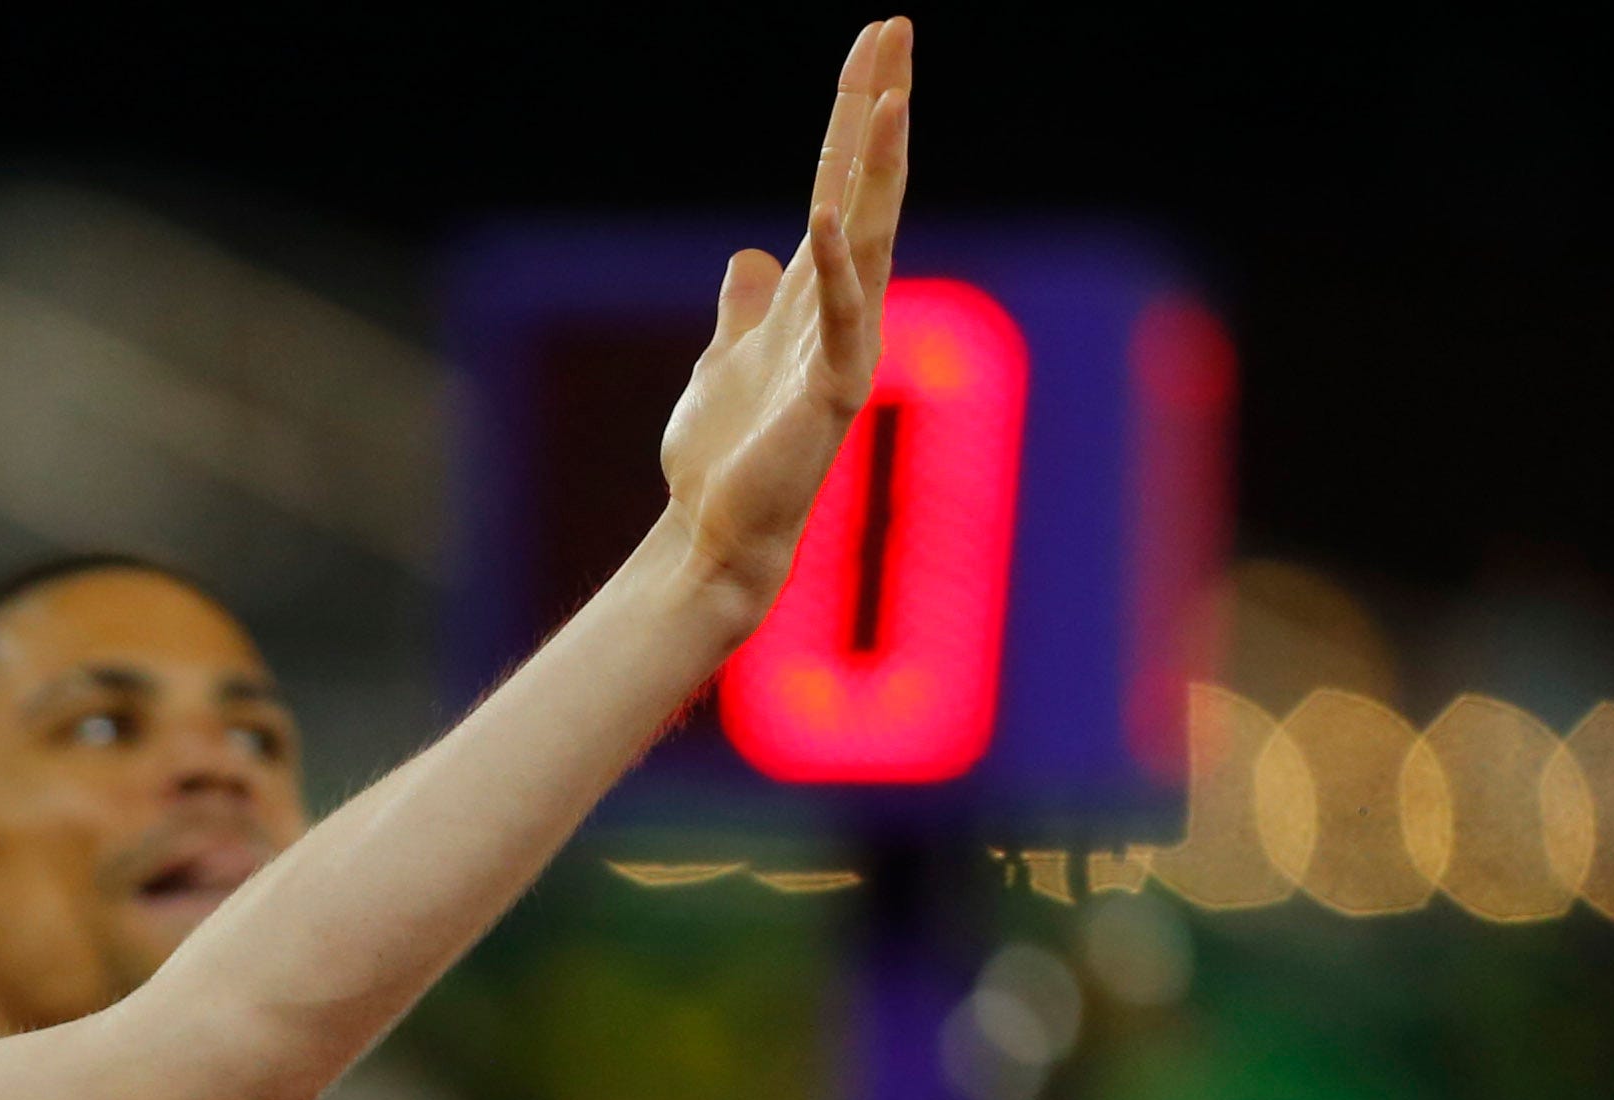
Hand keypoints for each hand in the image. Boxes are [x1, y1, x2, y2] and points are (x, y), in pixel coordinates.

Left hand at [658, 20, 915, 614]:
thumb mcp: (724, 361)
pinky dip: (835, 269)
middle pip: (869, 186)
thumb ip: (745, 308)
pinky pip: (839, 321)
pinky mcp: (830, 394)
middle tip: (898, 27)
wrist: (716, 534)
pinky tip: (827, 214)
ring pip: (872, 237)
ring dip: (878, 166)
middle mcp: (843, 307)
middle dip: (881, 107)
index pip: (841, 180)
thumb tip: (751, 255)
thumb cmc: (725, 457)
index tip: (875, 42)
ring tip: (890, 94)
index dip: (855, 112)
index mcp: (815, 293)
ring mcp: (844, 346)